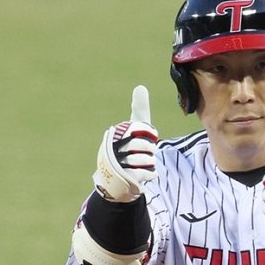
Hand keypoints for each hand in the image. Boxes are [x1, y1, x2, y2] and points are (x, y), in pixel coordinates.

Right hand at [93, 86, 158, 201]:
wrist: (119, 177)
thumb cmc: (128, 148)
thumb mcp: (134, 128)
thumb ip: (139, 109)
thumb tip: (140, 86)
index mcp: (117, 133)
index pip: (139, 128)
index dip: (149, 134)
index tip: (149, 137)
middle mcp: (114, 148)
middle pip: (142, 145)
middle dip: (150, 149)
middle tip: (147, 152)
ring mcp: (118, 163)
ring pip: (144, 160)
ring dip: (150, 162)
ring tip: (145, 163)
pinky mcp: (124, 178)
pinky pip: (144, 173)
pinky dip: (151, 173)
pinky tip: (149, 173)